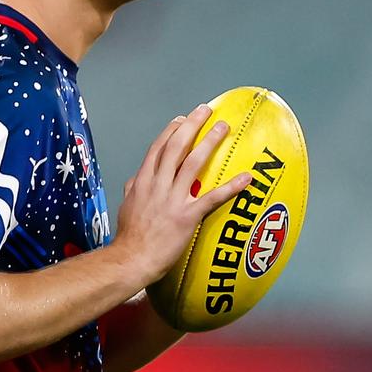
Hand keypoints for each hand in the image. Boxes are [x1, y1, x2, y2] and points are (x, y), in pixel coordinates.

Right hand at [114, 104, 251, 285]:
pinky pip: (212, 198)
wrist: (131, 259)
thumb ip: (132, 188)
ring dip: (210, 143)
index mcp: (143, 181)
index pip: (158, 149)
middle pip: (176, 147)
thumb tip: (136, 178)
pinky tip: (246, 178)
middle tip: (205, 111)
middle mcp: (158, 185)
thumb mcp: (126, 206)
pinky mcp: (187, 216)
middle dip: (192, 126)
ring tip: (223, 128)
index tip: (181, 119)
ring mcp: (173, 199)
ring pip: (193, 164)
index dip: (171, 131)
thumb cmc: (129, 237)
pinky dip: (231, 187)